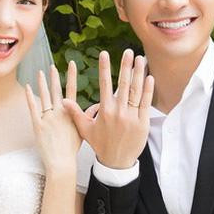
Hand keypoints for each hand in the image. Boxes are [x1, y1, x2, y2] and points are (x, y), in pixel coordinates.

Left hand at [25, 62, 80, 175]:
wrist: (61, 162)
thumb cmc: (72, 149)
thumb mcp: (83, 132)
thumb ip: (87, 117)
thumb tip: (96, 107)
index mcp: (71, 114)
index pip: (72, 90)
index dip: (72, 76)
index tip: (72, 64)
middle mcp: (59, 113)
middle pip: (56, 90)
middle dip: (55, 77)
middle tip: (52, 65)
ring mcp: (48, 118)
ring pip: (44, 96)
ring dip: (42, 83)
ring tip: (40, 72)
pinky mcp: (37, 125)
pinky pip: (33, 108)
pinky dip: (30, 97)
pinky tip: (28, 87)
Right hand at [62, 49, 153, 168]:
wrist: (116, 162)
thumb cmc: (101, 144)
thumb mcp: (85, 129)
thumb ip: (76, 113)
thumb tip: (64, 101)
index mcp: (104, 110)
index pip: (104, 84)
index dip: (104, 68)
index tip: (105, 54)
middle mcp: (118, 111)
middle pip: (123, 84)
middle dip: (126, 66)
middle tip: (129, 52)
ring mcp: (131, 116)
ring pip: (136, 91)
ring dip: (139, 74)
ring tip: (141, 59)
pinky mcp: (142, 122)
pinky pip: (145, 103)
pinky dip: (147, 90)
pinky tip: (149, 77)